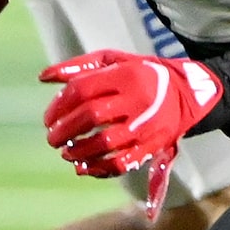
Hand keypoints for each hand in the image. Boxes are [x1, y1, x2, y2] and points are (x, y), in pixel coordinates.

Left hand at [39, 49, 223, 196]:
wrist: (186, 93)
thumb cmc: (142, 74)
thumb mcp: (114, 61)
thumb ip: (79, 67)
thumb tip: (43, 77)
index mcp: (125, 75)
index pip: (82, 90)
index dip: (58, 106)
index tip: (48, 118)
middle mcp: (137, 100)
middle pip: (91, 117)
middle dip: (64, 130)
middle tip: (52, 138)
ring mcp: (145, 126)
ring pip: (105, 143)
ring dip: (79, 151)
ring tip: (66, 153)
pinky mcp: (152, 146)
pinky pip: (122, 163)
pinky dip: (99, 168)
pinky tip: (84, 167)